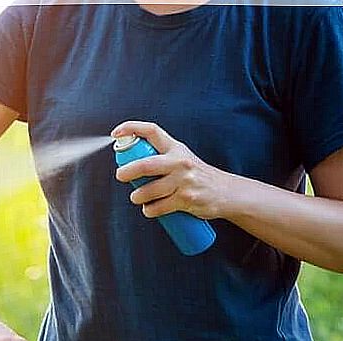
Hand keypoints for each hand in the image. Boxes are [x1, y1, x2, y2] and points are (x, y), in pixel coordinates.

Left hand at [111, 120, 231, 219]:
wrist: (226, 192)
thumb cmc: (198, 176)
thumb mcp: (182, 158)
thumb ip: (160, 157)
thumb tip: (129, 162)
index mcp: (176, 148)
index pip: (152, 131)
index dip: (132, 128)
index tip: (116, 133)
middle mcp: (180, 162)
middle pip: (145, 164)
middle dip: (127, 171)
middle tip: (121, 176)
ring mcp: (183, 181)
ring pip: (148, 190)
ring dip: (137, 196)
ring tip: (137, 197)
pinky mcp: (185, 199)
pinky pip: (158, 207)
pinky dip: (149, 210)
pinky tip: (150, 209)